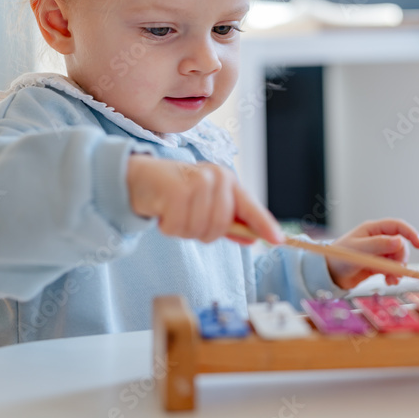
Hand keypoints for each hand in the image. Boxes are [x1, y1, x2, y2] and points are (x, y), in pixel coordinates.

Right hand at [126, 155, 282, 244]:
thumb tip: (252, 238)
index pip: (250, 207)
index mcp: (227, 181)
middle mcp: (216, 178)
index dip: (265, 225)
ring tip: (175, 212)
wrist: (140, 177)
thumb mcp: (205, 204)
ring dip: (183, 230)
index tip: (278, 240)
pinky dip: (169, 227)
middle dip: (203, 232)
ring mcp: (198, 183)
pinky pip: (179, 228)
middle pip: (221, 227)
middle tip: (187, 217)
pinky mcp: (177, 191)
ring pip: (200, 230)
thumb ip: (229, 222)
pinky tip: (164, 212)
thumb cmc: (175, 191)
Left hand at [326, 218, 418, 288]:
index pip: (397, 227)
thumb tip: (400, 241)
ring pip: (397, 258)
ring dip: (397, 269)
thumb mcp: (359, 250)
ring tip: (392, 280)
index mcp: (373, 229)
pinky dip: (393, 275)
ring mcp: (377, 253)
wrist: (328, 275)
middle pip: (400, 246)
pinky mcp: (376, 265)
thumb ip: (379, 245)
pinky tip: (389, 281)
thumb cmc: (338, 257)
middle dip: (401, 258)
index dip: (411, 234)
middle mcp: (377, 239)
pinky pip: (391, 268)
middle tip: (397, 270)